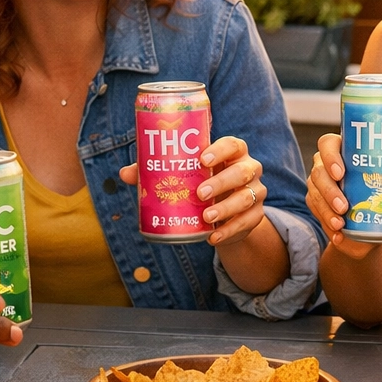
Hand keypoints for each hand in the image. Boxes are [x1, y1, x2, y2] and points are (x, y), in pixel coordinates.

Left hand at [125, 137, 269, 245]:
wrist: (226, 213)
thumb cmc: (202, 183)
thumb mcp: (186, 175)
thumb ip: (158, 171)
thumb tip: (125, 174)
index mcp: (233, 153)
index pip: (233, 144)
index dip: (220, 150)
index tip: (201, 159)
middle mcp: (249, 169)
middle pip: (242, 171)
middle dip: (221, 182)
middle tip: (199, 193)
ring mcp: (256, 192)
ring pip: (246, 197)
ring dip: (226, 207)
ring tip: (206, 216)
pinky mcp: (256, 216)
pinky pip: (246, 222)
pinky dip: (229, 230)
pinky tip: (213, 237)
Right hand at [307, 132, 381, 259]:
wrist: (380, 220)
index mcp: (344, 150)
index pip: (328, 144)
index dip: (330, 156)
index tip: (341, 173)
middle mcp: (327, 167)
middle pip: (318, 172)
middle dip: (328, 190)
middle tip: (344, 206)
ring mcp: (320, 187)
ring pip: (314, 195)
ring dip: (325, 210)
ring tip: (340, 224)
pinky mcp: (319, 208)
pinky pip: (317, 215)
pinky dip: (327, 227)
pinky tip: (338, 237)